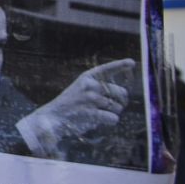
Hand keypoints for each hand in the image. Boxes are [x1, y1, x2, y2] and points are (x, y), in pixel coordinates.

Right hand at [16, 59, 134, 158]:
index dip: (120, 65)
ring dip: (114, 112)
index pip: (107, 69)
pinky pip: (113, 118)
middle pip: (121, 92)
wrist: (53, 117)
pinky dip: (110, 121)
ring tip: (101, 113)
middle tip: (113, 105)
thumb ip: (98, 87)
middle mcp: (90, 86)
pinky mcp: (91, 113)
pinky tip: (101, 120)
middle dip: (120, 101)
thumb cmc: (70, 103)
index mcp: (87, 77)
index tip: (131, 62)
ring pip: (118, 107)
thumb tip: (122, 93)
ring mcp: (90, 99)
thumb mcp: (81, 88)